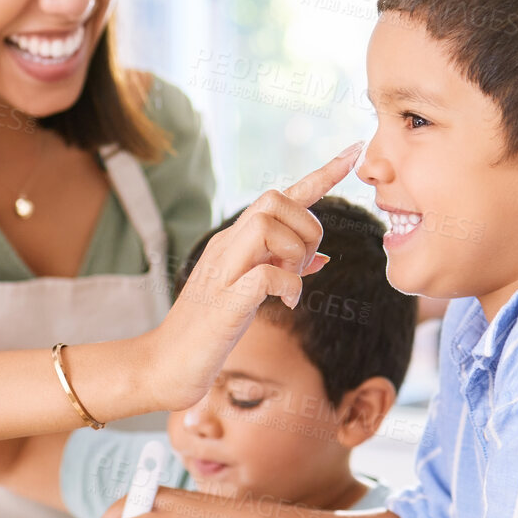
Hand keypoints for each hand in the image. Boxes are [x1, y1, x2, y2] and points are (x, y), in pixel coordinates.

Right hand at [142, 144, 359, 412]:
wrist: (163, 365)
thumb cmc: (208, 332)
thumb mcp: (251, 295)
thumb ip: (283, 270)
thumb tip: (322, 258)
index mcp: (236, 242)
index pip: (281, 196)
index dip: (321, 174)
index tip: (354, 152)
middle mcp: (227, 246)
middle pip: (273, 199)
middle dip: (305, 227)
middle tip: (302, 267)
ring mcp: (222, 271)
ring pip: (267, 225)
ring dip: (294, 254)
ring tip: (290, 286)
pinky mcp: (223, 303)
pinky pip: (265, 275)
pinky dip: (287, 286)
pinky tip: (286, 304)